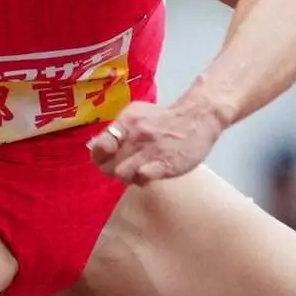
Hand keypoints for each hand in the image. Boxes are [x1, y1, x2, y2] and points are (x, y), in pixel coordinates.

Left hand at [88, 99, 222, 184]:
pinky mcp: (164, 164)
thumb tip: (97, 145)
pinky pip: (142, 178)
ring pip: (122, 174)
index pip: (99, 146)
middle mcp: (135, 136)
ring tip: (139, 172)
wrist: (198, 117)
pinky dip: (142, 180)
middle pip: (108, 165)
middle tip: (126, 168)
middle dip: (113, 170)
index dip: (100, 157)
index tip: (108, 158)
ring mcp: (149, 150)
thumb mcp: (136, 115)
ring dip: (128, 177)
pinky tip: (150, 174)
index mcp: (126, 122)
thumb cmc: (164, 118)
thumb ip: (118, 130)